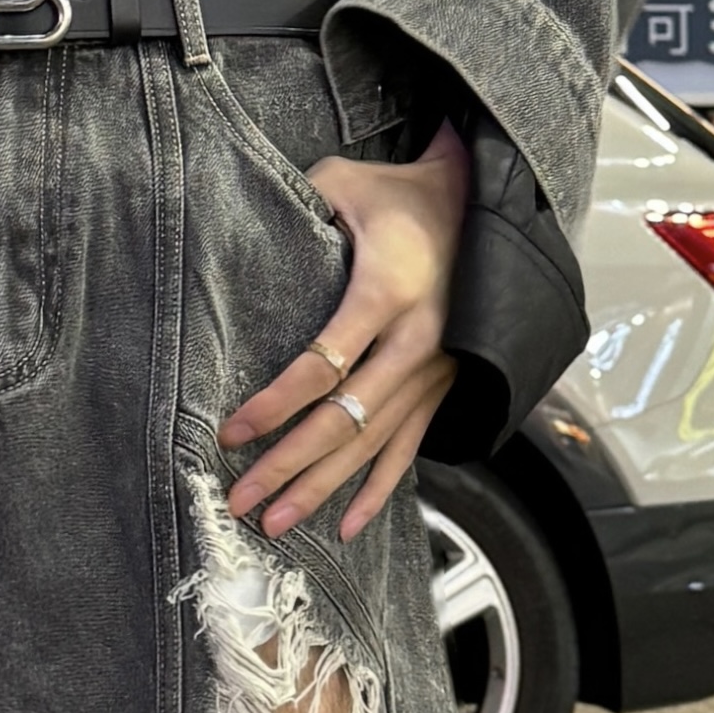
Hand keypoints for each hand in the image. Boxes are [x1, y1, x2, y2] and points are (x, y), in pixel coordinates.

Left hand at [217, 124, 471, 542]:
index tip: (231, 434)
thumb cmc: (401, 196)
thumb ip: (298, 213)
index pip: (322, 365)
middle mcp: (415, 341)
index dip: (275, 405)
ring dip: (321, 488)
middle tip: (241, 501)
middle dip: (288, 465)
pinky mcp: (440, 387)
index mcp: (388, 291)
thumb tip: (240, 244)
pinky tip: (346, 526)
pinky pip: (407, 449)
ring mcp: (432, 372)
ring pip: (371, 445)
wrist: (482, 206)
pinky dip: (377, 491)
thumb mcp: (345, 186)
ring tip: (275, 523)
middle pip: (343, 420)